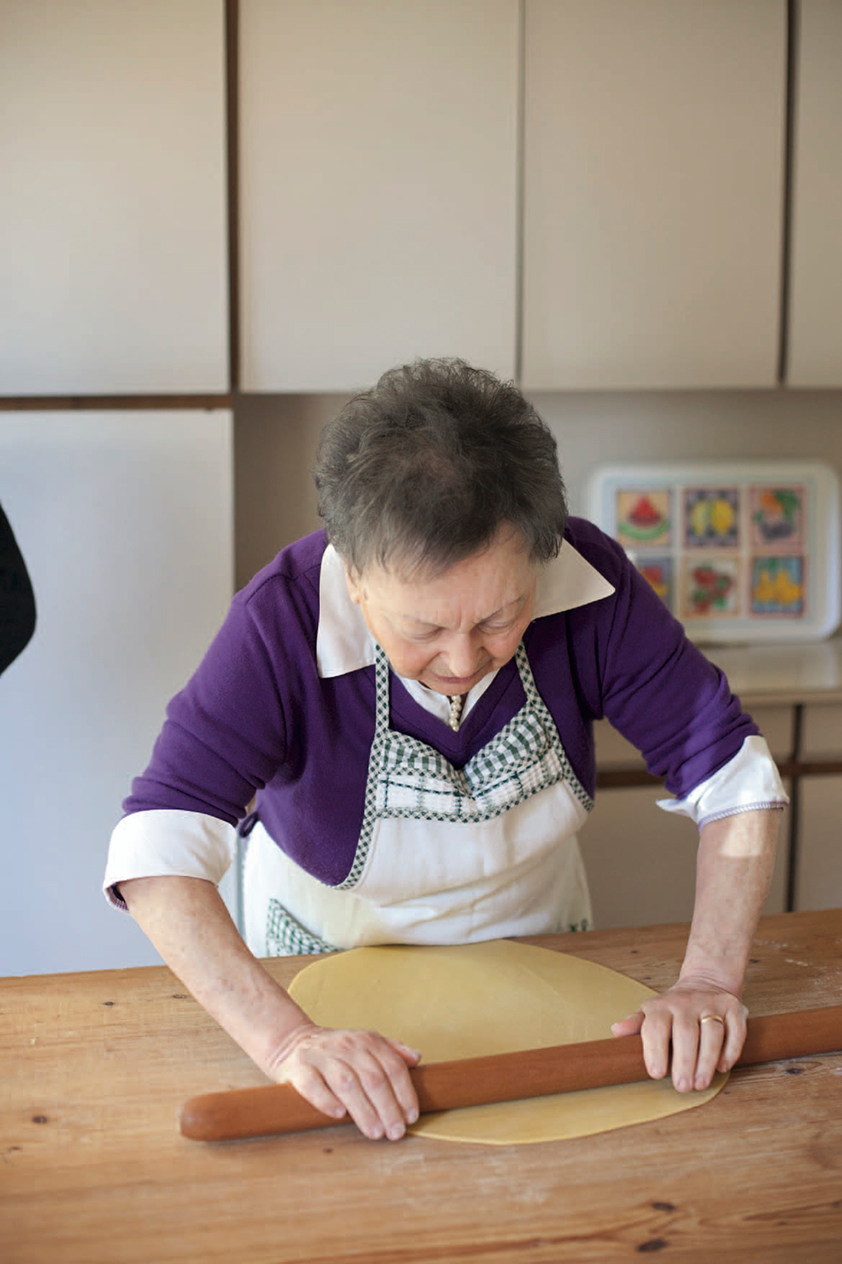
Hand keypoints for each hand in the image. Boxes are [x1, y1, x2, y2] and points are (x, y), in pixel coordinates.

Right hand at [267, 1021, 421, 1140]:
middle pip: (373, 1078)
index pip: (392, 1066)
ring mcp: (321, 1057)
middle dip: (388, 1108)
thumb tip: (416, 1059)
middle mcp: (345, 1046)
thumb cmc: (335, 1050)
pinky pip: (313, 1085)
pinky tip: (339, 1115)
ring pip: (346, 1083)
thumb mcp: (364, 1043)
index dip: (405, 1092)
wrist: (290, 1041)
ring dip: (364, 1110)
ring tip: (376, 1132)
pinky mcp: (298, 1069)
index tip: (411, 1117)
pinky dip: (327, 1100)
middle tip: (396, 1132)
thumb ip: (391, 1050)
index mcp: (366, 1040)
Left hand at [611, 978, 747, 1092]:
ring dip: (707, 1060)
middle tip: (682, 1086)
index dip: (655, 1051)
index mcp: (662, 1006)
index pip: (656, 1027)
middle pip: (686, 1033)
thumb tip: (617, 1031)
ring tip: (701, 1083)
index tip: (656, 1074)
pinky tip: (723, 1067)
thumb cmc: (673, 1008)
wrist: (705, 982)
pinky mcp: (734, 1008)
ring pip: (712, 1033)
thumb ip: (635, 1024)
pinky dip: (731, 1050)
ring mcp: (712, 1004)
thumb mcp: (650, 1012)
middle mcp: (687, 1003)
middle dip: (684, 1062)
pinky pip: (735, 1030)